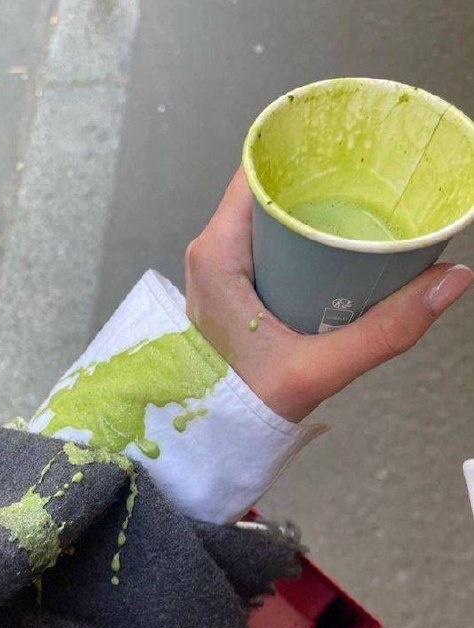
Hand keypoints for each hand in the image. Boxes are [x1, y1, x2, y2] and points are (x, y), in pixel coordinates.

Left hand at [185, 168, 472, 422]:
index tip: (350, 156)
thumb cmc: (241, 405)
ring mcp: (220, 270)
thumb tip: (451, 281)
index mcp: (217, 254)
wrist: (211, 439)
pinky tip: (338, 250)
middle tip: (370, 190)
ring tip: (361, 214)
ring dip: (313, 214)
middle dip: (320, 186)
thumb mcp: (316, 369)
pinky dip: (304, 241)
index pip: (257, 173)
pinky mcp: (233, 288)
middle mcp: (212, 253)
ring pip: (270, 220)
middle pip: (269, 193)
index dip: (304, 156)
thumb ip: (385, 331)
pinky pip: (269, 246)